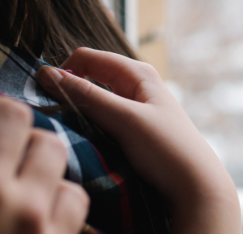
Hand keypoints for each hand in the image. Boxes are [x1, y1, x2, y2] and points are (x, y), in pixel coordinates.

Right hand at [36, 48, 240, 233]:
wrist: (196, 186)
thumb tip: (48, 74)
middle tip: (53, 116)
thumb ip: (86, 95)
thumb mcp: (124, 119)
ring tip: (66, 129)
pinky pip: (102, 117)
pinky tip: (84, 139)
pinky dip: (89, 123)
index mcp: (137, 72)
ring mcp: (135, 106)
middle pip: (89, 76)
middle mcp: (135, 84)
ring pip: (94, 99)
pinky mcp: (133, 128)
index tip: (45, 96)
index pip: (86, 57)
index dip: (64, 71)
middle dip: (69, 91)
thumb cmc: (166, 148)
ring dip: (78, 110)